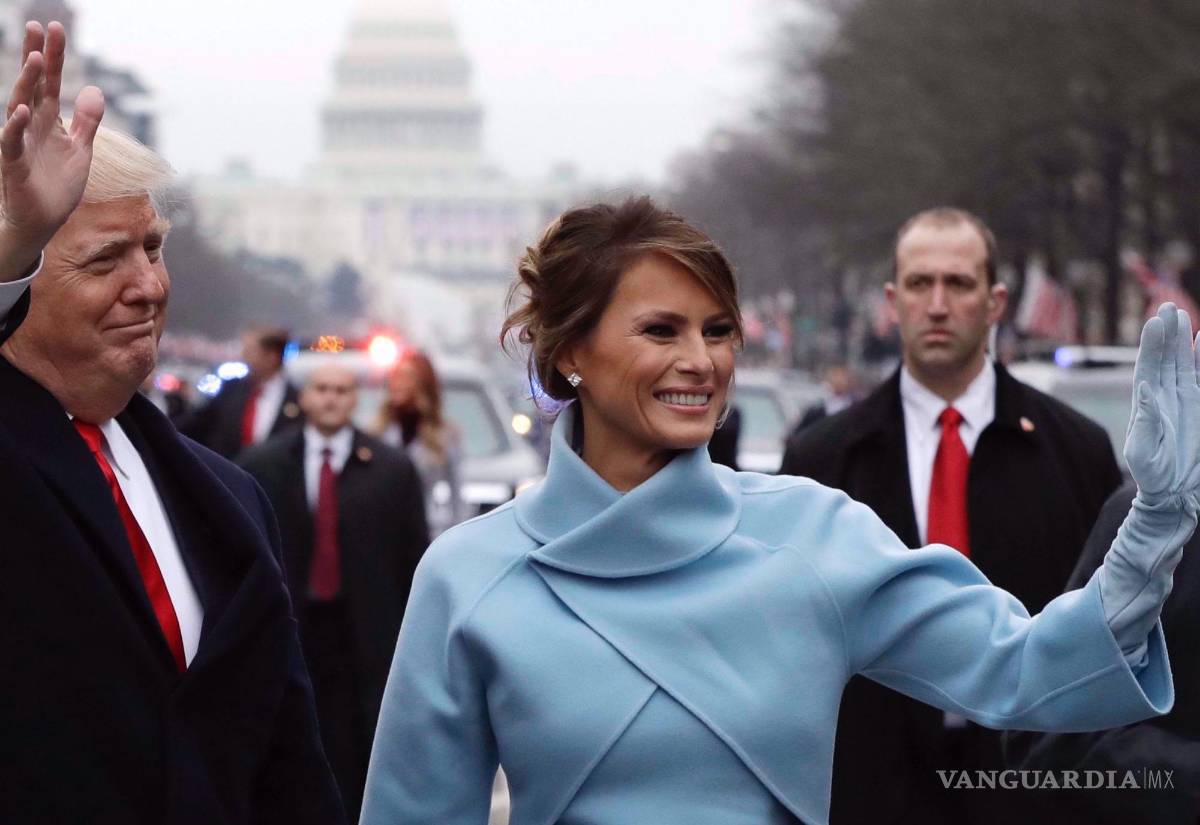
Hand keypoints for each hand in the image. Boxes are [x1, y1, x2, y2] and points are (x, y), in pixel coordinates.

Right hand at [0, 21, 103, 275]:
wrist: (42, 222)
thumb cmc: (57, 186)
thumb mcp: (80, 150)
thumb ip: (87, 121)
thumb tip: (94, 89)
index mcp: (49, 121)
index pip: (51, 82)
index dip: (54, 56)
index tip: (55, 27)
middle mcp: (31, 126)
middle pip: (33, 86)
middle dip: (36, 57)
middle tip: (37, 26)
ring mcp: (21, 143)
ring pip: (20, 107)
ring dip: (26, 83)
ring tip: (35, 58)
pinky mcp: (14, 165)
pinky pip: (11, 142)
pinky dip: (14, 127)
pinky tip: (20, 110)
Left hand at [1125, 302, 1199, 506]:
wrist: (1175, 492)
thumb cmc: (1152, 475)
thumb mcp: (1142, 453)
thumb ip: (1144, 423)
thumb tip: (1145, 391)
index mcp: (1145, 405)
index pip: (1148, 368)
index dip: (1151, 345)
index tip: (1154, 322)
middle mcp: (1164, 397)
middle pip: (1166, 359)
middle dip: (1167, 333)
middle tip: (1168, 306)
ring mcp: (1185, 399)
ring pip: (1185, 364)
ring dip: (1184, 341)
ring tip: (1183, 315)